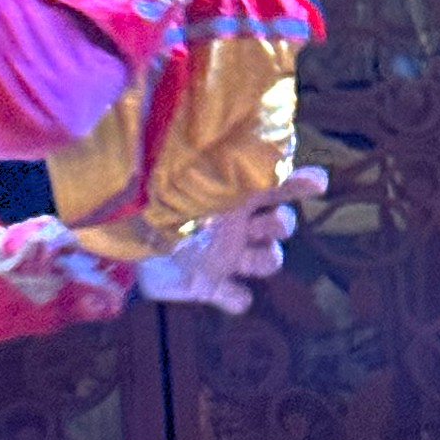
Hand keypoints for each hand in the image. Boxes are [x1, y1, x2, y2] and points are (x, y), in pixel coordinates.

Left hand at [137, 166, 328, 311]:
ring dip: (268, 260)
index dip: (300, 183)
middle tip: (271, 224)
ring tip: (253, 256)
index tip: (318, 181)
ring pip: (268, 262)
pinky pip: (237, 298)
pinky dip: (237, 298)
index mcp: (233, 195)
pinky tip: (233, 292)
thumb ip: (220, 161)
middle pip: (280, 227)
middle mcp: (236, 225)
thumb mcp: (189, 171)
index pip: (277, 186)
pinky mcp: (207, 285)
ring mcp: (224, 256)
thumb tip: (250, 140)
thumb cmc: (156, 194)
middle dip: (281, 226)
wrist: (120, 231)